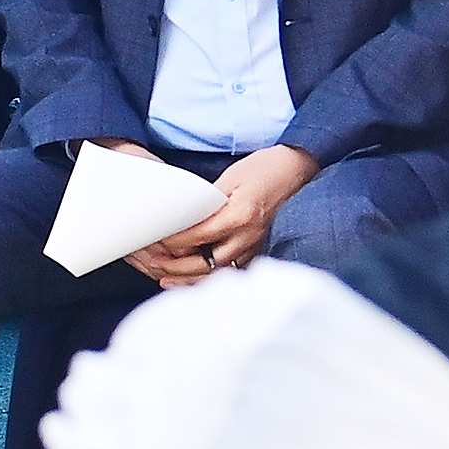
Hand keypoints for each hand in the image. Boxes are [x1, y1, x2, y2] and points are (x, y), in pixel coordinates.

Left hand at [131, 143, 317, 282]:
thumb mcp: (231, 176)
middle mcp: (248, 235)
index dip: (175, 241)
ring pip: (217, 270)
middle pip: (206, 261)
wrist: (295, 170)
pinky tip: (191, 279)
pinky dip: (208, 276)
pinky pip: (228, 268)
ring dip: (189, 277)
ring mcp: (253, 244)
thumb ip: (208, 199)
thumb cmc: (263, 168)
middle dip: (177, 266)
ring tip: (165, 279)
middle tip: (154, 263)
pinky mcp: (256, 247)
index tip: (156, 240)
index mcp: (240, 215)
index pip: (200, 235)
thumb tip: (183, 216)